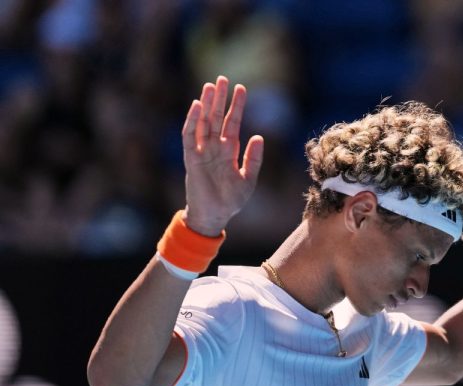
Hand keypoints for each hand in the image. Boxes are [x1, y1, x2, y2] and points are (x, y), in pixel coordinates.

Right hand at [181, 76, 263, 235]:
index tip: (241, 88)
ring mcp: (202, 152)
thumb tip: (258, 136)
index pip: (232, 122)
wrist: (215, 216)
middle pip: (216, 117)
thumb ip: (253, 158)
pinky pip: (190, 136)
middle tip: (222, 78)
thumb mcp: (248, 179)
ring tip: (209, 86)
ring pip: (203, 123)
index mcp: (229, 150)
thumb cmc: (232, 200)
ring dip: (205, 105)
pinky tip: (196, 107)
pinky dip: (192, 121)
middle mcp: (214, 147)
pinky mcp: (191, 159)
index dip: (236, 106)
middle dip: (219, 98)